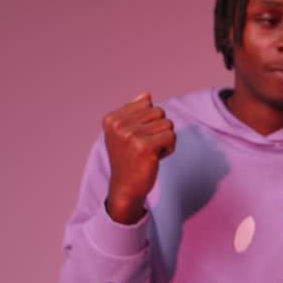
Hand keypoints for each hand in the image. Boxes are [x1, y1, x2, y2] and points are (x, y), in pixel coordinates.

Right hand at [102, 93, 175, 223]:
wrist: (126, 187)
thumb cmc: (129, 159)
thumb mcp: (124, 134)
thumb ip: (134, 113)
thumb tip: (147, 95)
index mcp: (111, 118)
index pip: (147, 103)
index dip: (150, 121)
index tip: (138, 137)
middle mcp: (118, 125)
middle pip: (159, 112)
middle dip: (159, 129)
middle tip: (146, 146)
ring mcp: (130, 135)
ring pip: (168, 124)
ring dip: (165, 139)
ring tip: (151, 152)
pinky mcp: (144, 146)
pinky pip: (171, 136)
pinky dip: (169, 148)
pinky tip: (157, 158)